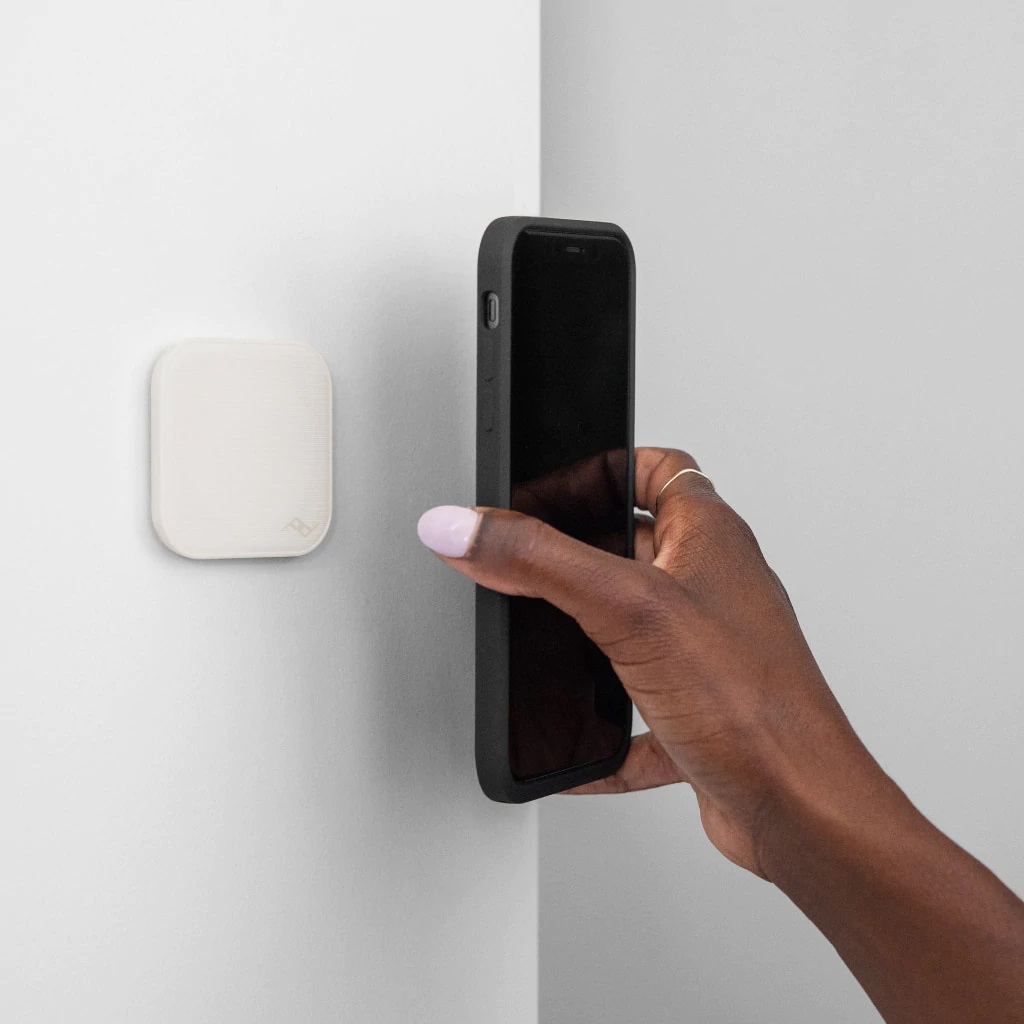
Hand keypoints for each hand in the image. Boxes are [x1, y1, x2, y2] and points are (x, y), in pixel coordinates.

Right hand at [416, 447, 871, 877]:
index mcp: (709, 539)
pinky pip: (637, 705)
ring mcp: (706, 651)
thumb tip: (464, 527)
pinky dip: (602, 717)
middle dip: (581, 547)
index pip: (658, 468)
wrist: (799, 809)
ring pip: (635, 621)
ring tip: (544, 630)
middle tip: (531, 553)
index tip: (553, 483)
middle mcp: (711, 588)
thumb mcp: (628, 610)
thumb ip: (538, 562)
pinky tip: (574, 733)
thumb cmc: (754, 704)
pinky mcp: (697, 711)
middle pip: (637, 543)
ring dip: (589, 627)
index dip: (603, 466)